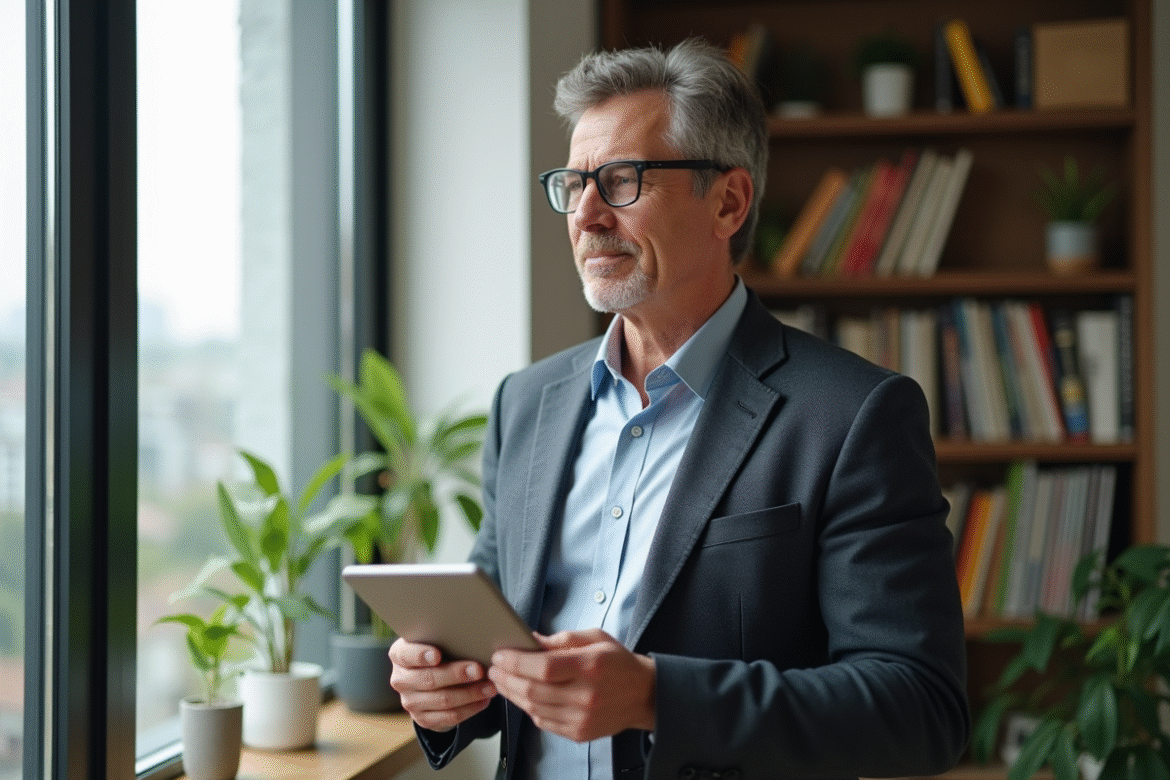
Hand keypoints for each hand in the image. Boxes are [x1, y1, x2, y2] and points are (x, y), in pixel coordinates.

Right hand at [389, 637, 497, 731]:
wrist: (430, 680)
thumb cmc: (438, 652)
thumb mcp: (435, 641)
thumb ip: (445, 639)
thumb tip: (472, 637)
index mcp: (399, 655)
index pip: (406, 655)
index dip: (420, 655)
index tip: (437, 655)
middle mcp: (401, 680)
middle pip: (429, 679)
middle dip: (456, 675)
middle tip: (479, 670)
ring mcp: (410, 702)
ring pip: (442, 700)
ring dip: (470, 694)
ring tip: (489, 687)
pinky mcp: (423, 719)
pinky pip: (449, 717)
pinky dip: (470, 709)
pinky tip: (483, 701)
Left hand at [487, 628, 655, 741]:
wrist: (644, 695)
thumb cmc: (618, 662)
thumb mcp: (596, 638)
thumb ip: (562, 639)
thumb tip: (529, 640)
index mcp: (590, 667)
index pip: (543, 667)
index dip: (516, 661)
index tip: (500, 654)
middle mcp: (586, 696)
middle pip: (533, 690)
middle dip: (507, 677)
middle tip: (494, 668)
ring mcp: (582, 718)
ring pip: (534, 708)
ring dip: (512, 694)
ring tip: (502, 681)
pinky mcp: (579, 733)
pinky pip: (543, 722)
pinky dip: (528, 708)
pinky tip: (522, 696)